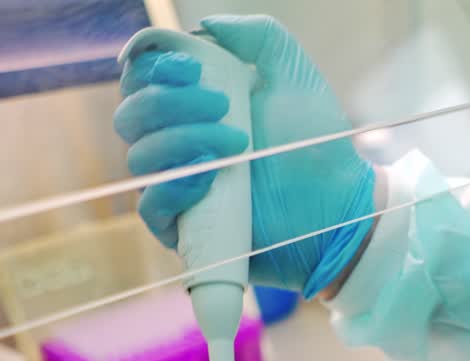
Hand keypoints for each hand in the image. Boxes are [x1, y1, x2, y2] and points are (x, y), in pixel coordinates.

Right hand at [114, 15, 375, 297]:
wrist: (338, 203)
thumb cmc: (315, 142)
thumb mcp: (293, 76)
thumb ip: (259, 37)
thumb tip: (208, 24)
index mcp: (191, 103)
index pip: (140, 78)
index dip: (152, 66)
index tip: (191, 68)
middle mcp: (175, 142)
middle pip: (131, 114)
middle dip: (171, 104)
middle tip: (226, 107)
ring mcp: (177, 186)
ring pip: (140, 157)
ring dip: (183, 142)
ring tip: (236, 143)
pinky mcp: (184, 227)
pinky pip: (151, 207)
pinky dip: (174, 187)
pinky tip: (209, 175)